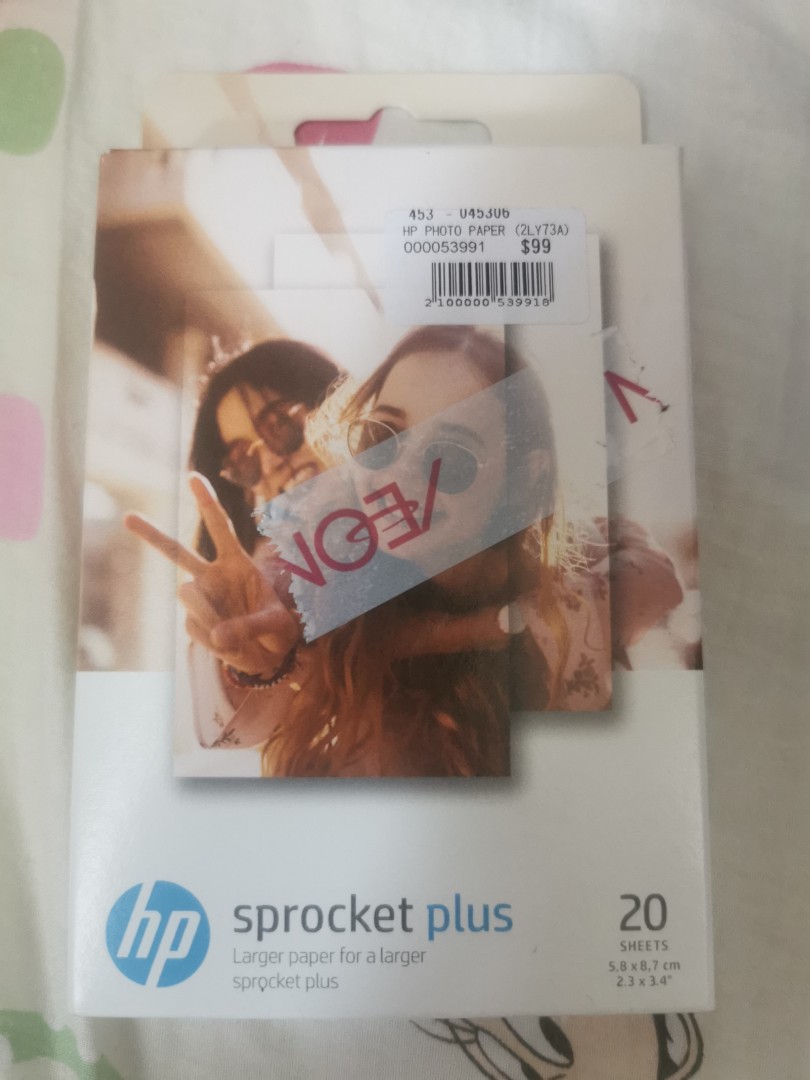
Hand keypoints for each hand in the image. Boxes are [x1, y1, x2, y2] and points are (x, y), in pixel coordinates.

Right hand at [124, 473, 300, 675]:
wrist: (269, 657)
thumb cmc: (279, 631)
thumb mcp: (276, 624)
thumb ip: (251, 626)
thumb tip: (218, 635)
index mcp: (238, 563)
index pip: (220, 528)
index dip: (207, 502)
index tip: (192, 477)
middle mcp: (213, 576)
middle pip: (177, 552)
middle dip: (152, 534)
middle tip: (126, 517)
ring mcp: (201, 599)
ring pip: (187, 595)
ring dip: (208, 613)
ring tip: (232, 635)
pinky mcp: (194, 623)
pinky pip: (193, 627)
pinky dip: (211, 639)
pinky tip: (228, 645)